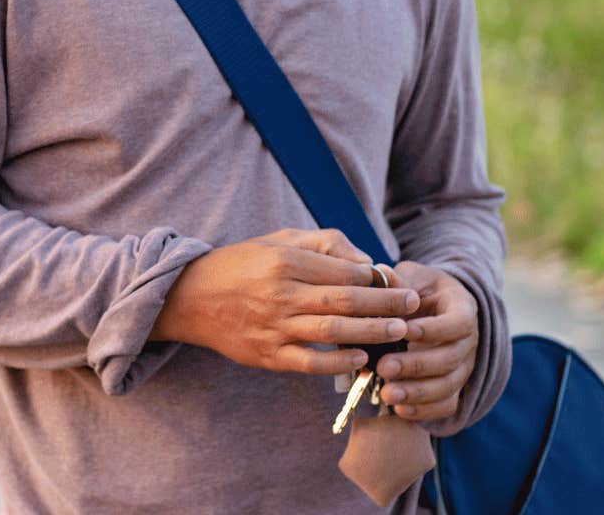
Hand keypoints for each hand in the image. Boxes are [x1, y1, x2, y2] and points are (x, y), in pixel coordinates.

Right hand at [153, 229, 421, 375]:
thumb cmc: (242, 265)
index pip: (341, 269)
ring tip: (399, 331)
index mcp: (284, 261)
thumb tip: (365, 262)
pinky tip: (361, 358)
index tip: (397, 280)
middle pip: (345, 300)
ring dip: (371, 332)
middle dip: (385, 303)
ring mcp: (273, 327)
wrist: (191, 298)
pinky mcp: (267, 355)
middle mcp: (280, 294)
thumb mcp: (278, 240)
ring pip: (333, 331)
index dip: (374, 276)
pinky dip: (338, 362)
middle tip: (413, 304)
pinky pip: (310, 362)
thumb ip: (323, 244)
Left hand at [374, 261, 477, 420]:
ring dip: (417, 393)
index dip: (432, 330)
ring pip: (448, 386)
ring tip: (386, 394)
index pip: (458, 323)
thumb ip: (398, 280)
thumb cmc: (417, 289)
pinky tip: (399, 410)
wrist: (433, 308)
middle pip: (451, 359)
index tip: (402, 331)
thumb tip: (382, 273)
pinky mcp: (454, 388)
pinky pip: (446, 405)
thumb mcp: (411, 277)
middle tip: (383, 367)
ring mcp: (464, 368)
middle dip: (416, 366)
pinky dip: (424, 411)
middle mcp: (469, 342)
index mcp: (463, 309)